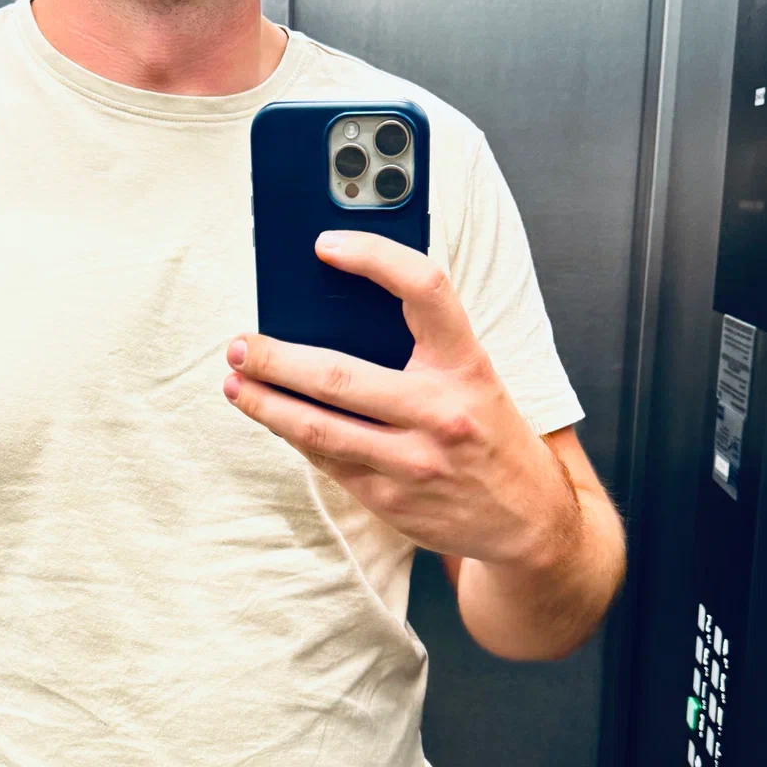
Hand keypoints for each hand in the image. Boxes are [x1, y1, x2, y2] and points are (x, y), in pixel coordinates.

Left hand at [223, 230, 576, 567]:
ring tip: (235, 382)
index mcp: (466, 363)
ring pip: (318, 427)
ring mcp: (415, 461)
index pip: (424, 289)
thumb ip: (420, 341)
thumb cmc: (487, 429)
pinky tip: (270, 416)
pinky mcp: (391, 500)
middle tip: (239, 343)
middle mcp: (442, 411)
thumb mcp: (471, 375)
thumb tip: (333, 304)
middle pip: (339, 375)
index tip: (325, 244)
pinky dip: (290, 434)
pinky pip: (325, 460)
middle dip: (275, 358)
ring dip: (265, 403)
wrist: (531, 522)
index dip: (374, 257)